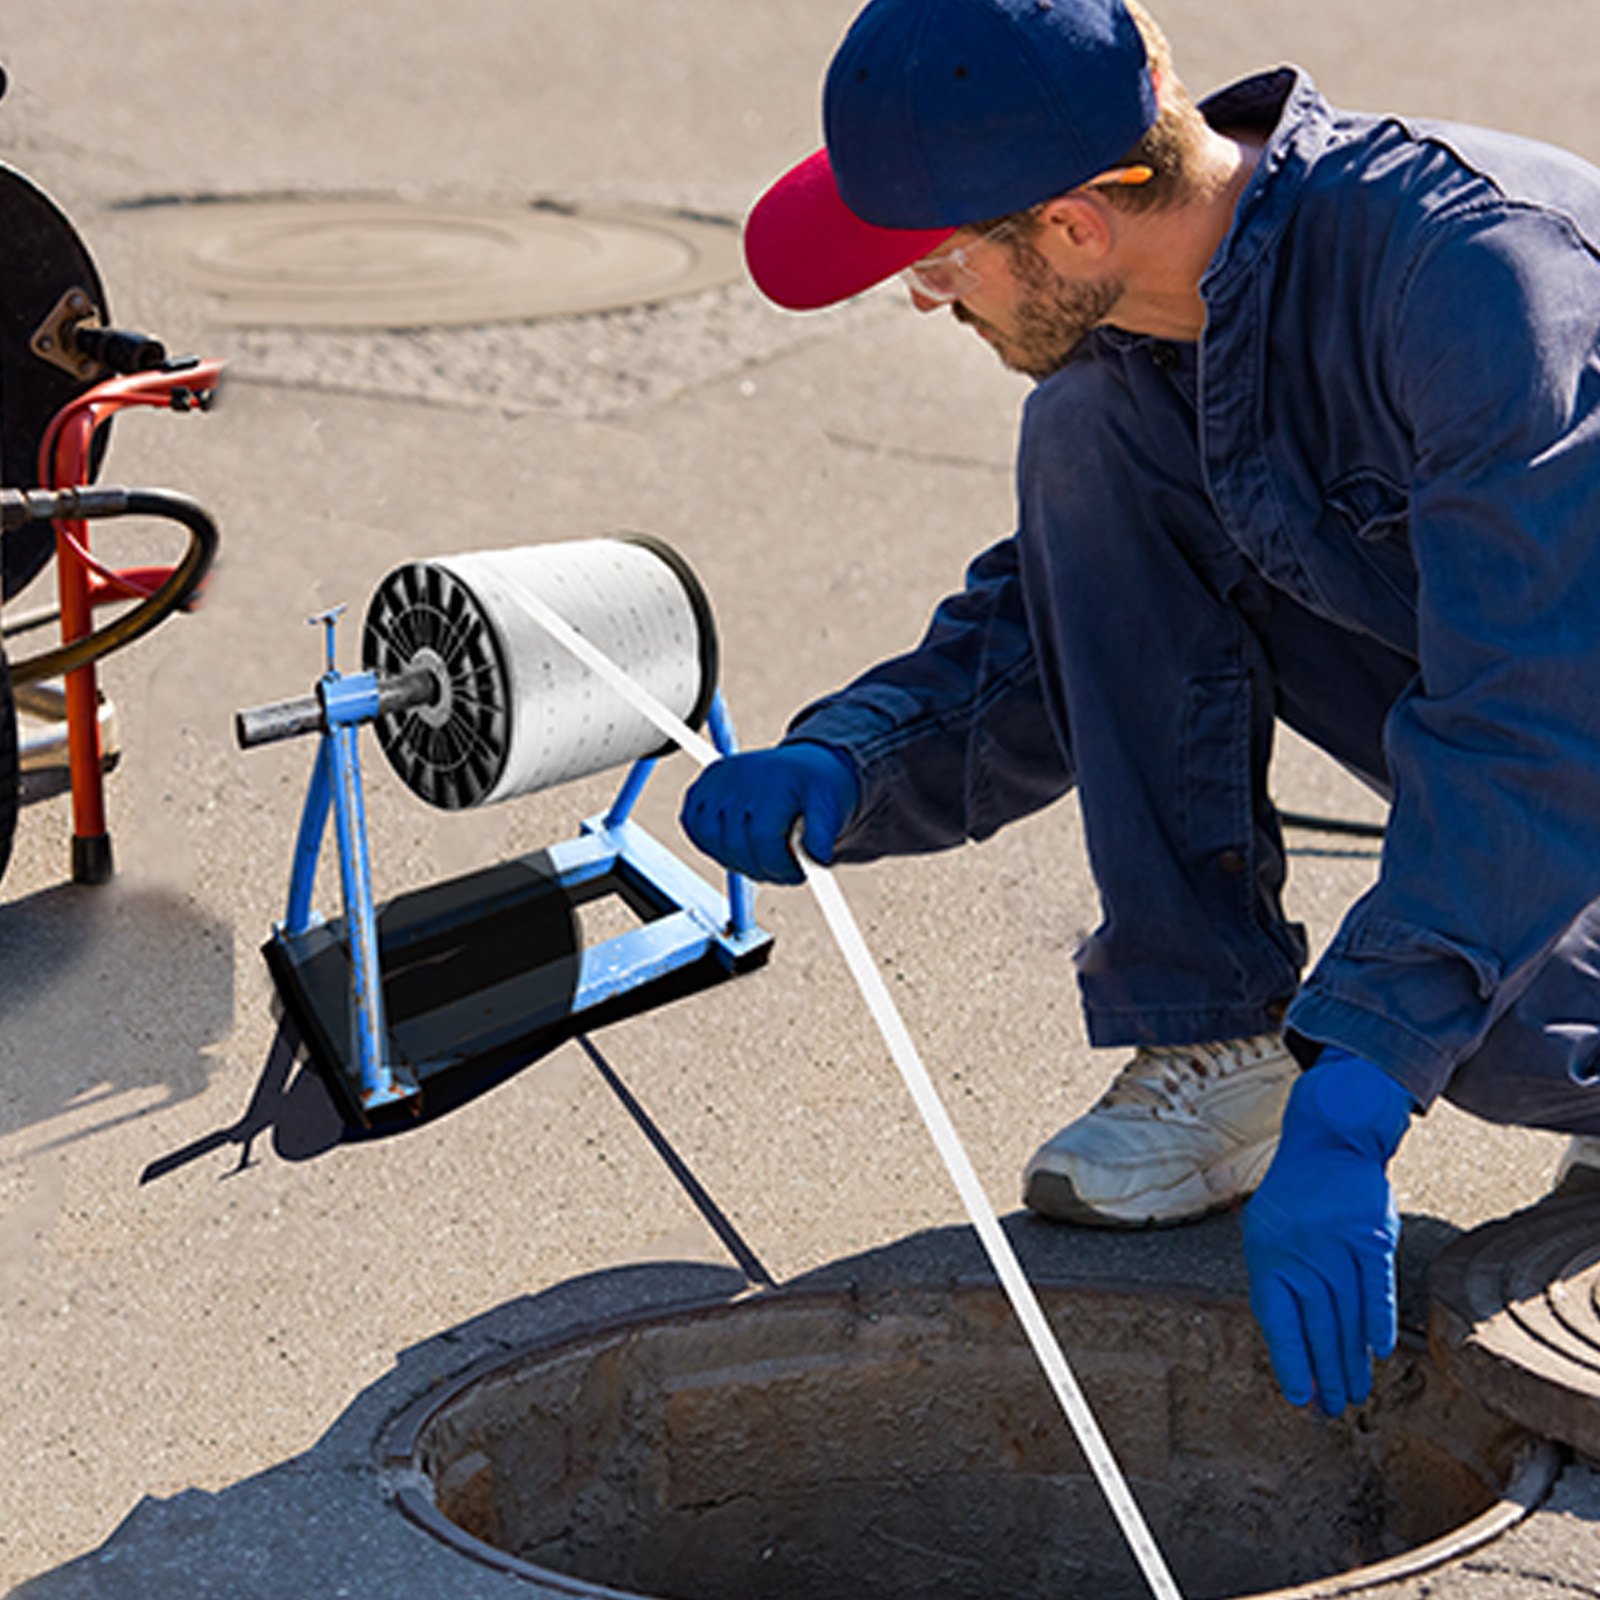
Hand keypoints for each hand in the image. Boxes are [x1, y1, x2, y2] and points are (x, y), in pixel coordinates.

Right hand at [680, 741, 858, 883]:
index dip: (780, 866)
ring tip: (762, 857)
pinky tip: (737, 845)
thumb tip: (817, 860)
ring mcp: (715, 782)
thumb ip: (824, 834)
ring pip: (711, 839)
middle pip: (735, 844)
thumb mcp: (832, 806)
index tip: (797, 873)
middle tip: (781, 871)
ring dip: (736, 859)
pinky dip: (711, 844)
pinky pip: (693, 826)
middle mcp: (738, 776)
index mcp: (772, 780)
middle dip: (761, 869)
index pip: (763, 838)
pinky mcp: (701, 788)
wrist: (803, 765)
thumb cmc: (817, 787)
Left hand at [1242, 1046, 1415, 1416]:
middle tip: (1334, 1411)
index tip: (1300, 1398)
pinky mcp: (1372, 1237)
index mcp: (1268, 1257)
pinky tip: (1379, 1351)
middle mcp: (1301, 1255)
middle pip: (1315, 1326)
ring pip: (1345, 1314)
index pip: (1278, 1321)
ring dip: (1351, 1358)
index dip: (1290, 1361)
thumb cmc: (1294, 1198)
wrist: (1328, 1144)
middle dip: (1325, 1373)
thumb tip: (1288, 1341)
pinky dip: (1377, 1318)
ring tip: (1355, 1394)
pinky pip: (1375, 1286)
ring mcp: (1337, 1245)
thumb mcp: (1267, 1234)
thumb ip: (1277, 1282)